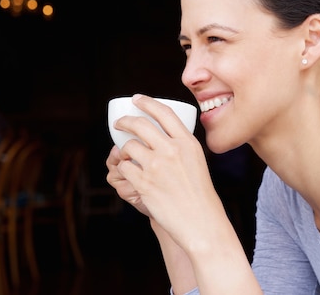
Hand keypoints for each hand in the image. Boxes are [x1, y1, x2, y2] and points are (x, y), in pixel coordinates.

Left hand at [106, 94, 224, 245]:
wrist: (200, 220)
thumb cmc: (199, 193)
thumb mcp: (196, 160)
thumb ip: (180, 146)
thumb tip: (159, 133)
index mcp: (187, 142)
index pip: (164, 112)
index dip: (147, 102)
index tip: (136, 99)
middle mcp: (172, 150)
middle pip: (140, 125)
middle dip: (125, 121)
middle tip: (119, 124)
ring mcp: (156, 166)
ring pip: (129, 147)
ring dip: (124, 151)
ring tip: (126, 156)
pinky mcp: (144, 183)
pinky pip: (124, 167)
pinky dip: (124, 169)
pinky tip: (130, 173)